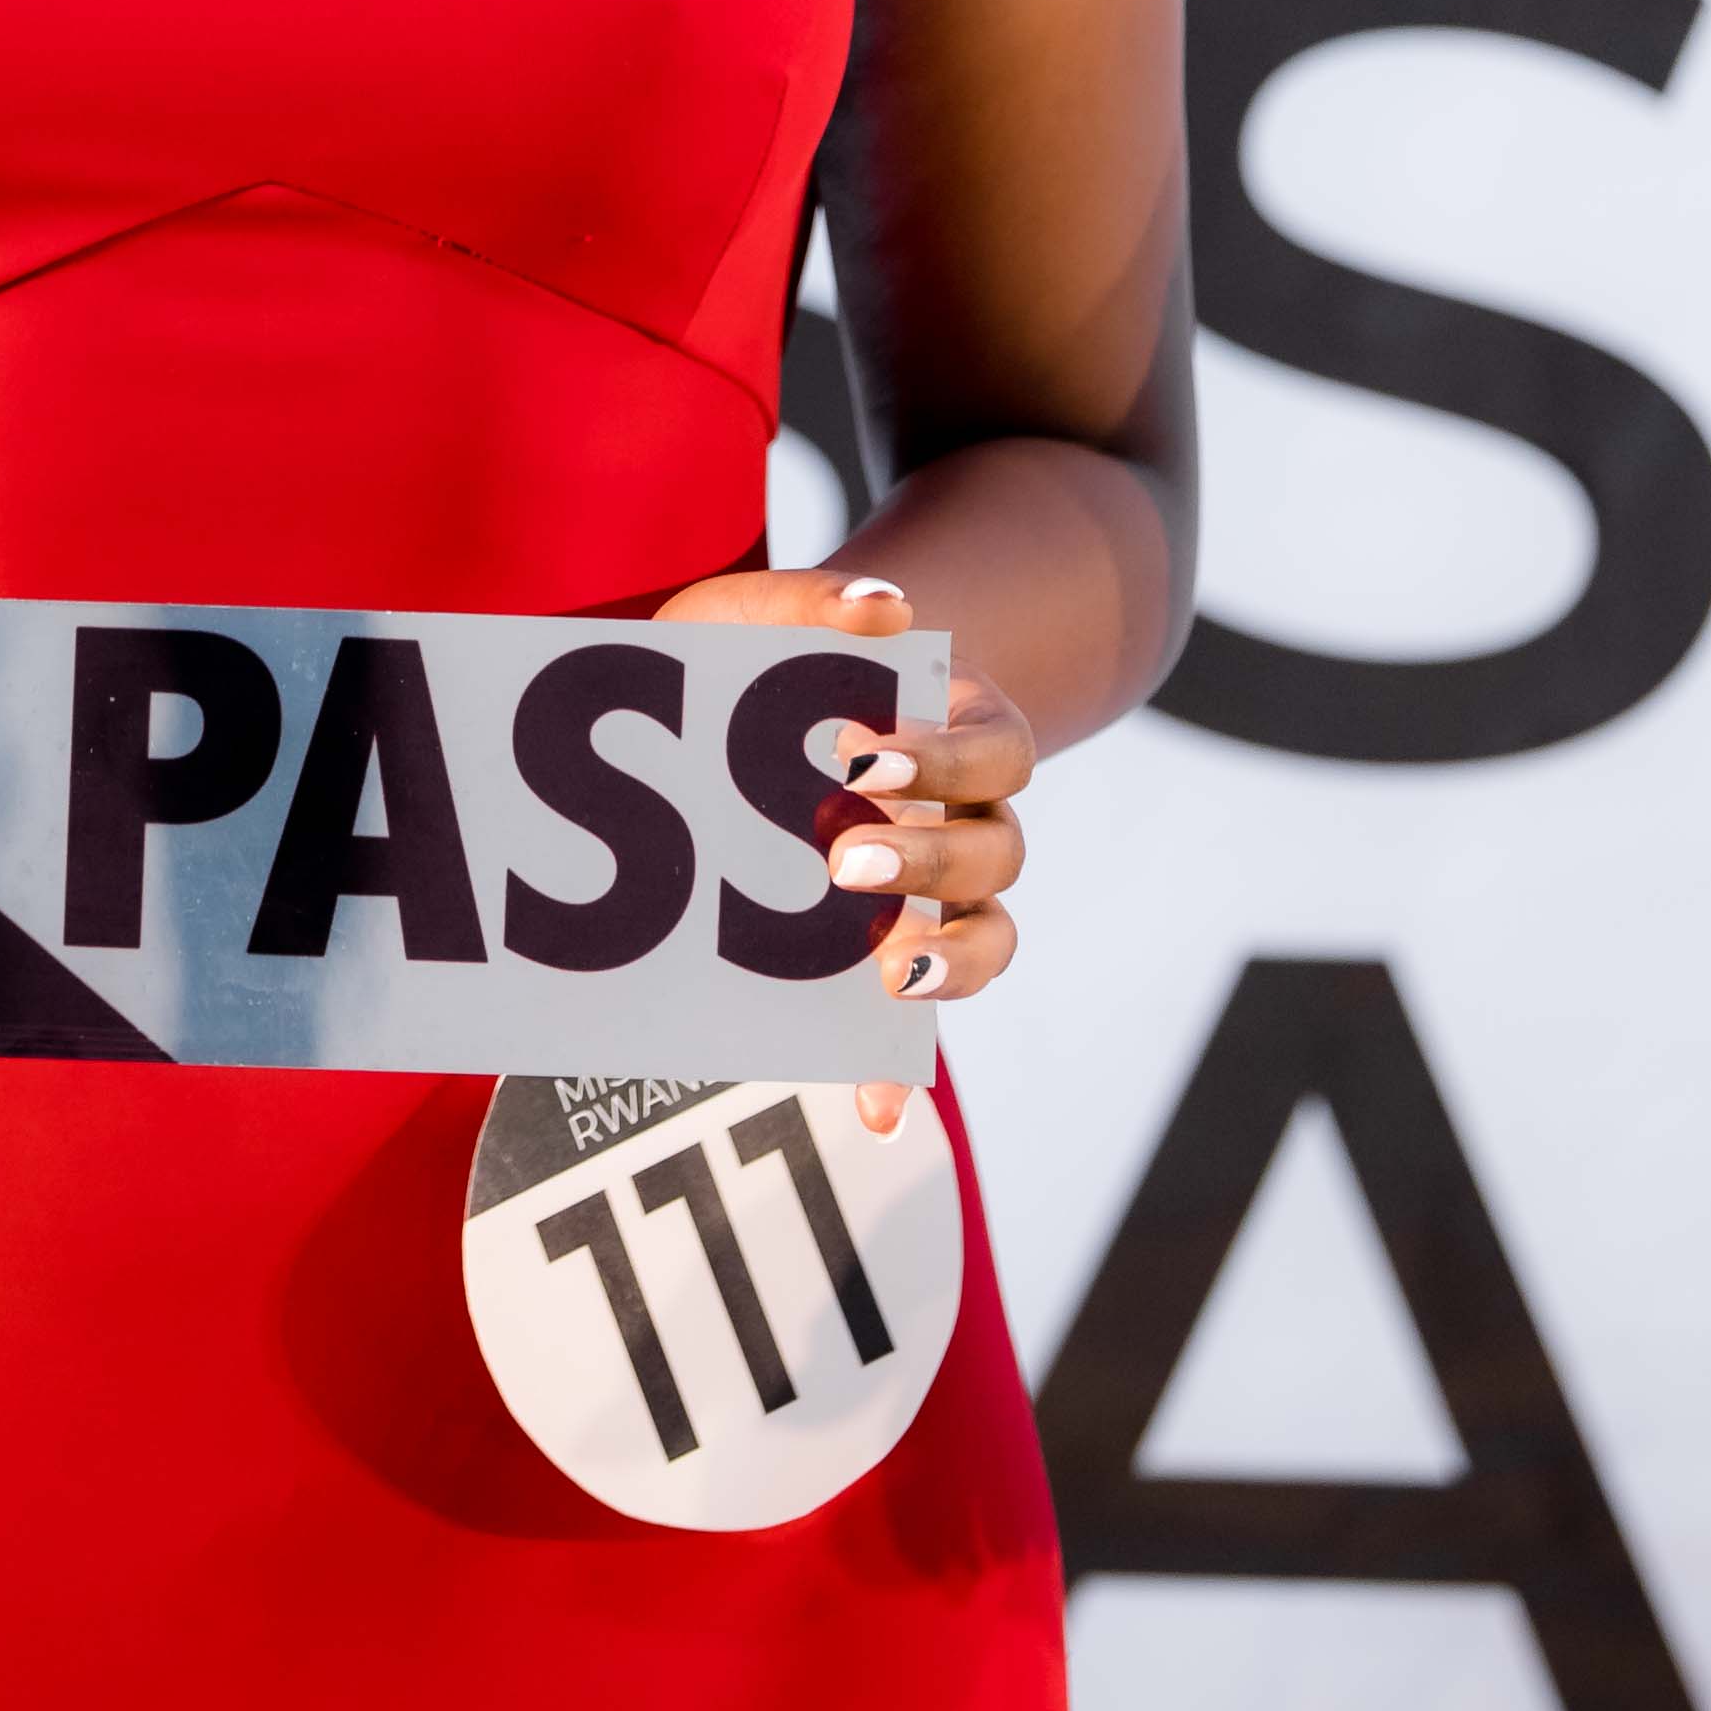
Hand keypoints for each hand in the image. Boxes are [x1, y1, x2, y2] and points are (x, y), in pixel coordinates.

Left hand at [653, 563, 1034, 1137]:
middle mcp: (967, 819)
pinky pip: (921, 1024)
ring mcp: (936, 898)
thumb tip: (889, 609)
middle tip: (841, 860)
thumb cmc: (752, 670)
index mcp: (957, 731)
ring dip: (948, 958)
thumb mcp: (753, 621)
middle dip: (928, 861)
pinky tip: (878, 1107)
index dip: (944, 760)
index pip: (999, 751)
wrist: (711, 730)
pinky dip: (904, 1066)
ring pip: (990, 938)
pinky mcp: (886, 960)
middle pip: (998, 853)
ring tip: (884, 967)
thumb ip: (813, 603)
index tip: (858, 758)